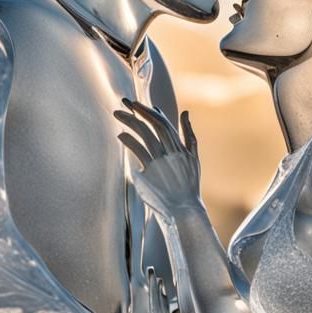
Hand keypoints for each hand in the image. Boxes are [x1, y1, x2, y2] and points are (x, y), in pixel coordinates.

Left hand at [115, 100, 201, 217]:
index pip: (165, 124)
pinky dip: (129, 140)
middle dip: (140, 110)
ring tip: (117, 114)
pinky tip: (121, 135)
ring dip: (131, 121)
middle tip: (126, 101)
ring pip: (145, 134)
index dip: (152, 112)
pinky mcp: (150, 172)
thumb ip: (189, 135)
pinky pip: (138, 151)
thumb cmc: (188, 186)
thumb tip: (186, 112)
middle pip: (155, 124)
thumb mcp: (194, 159)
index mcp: (182, 148)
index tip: (140, 106)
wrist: (184, 210)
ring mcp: (161, 162)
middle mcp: (172, 153)